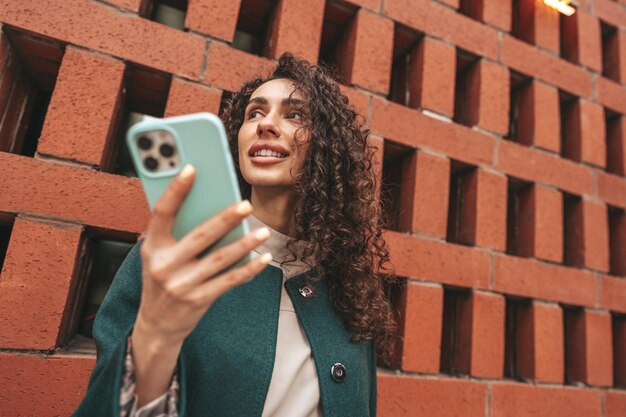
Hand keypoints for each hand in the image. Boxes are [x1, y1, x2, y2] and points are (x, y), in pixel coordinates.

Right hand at [134, 163, 271, 343]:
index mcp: (151, 247)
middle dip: (225, 218)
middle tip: (246, 203)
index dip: (176, 190)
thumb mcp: (156, 256)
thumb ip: (175, 234)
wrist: (156, 326)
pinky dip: (249, 269)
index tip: (192, 168)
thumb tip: (209, 205)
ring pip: (220, 259)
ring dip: (245, 244)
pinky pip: (230, 280)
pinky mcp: (199, 300)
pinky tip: (263, 258)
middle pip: (200, 235)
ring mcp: (182, 284)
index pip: (162, 213)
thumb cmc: (161, 280)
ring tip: (262, 231)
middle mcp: (164, 265)